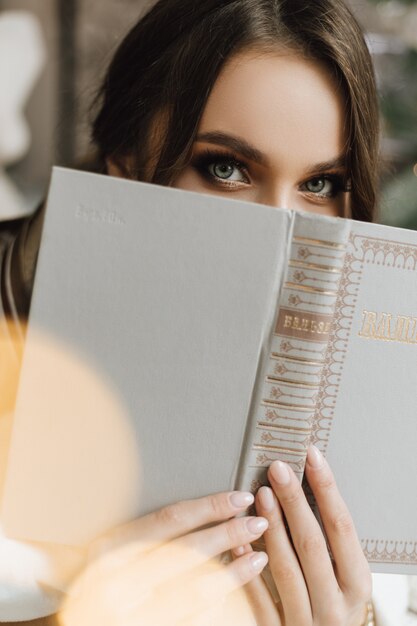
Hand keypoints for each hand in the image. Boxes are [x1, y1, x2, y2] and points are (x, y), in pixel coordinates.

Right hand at [58, 491, 268, 625]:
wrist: (76, 603)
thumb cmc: (105, 562)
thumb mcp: (119, 538)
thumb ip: (157, 528)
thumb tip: (210, 508)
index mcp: (115, 546)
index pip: (171, 519)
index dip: (209, 507)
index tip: (240, 497)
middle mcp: (121, 578)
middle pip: (186, 552)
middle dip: (226, 536)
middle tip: (259, 522)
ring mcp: (133, 610)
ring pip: (193, 590)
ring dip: (231, 574)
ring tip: (260, 557)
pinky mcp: (149, 625)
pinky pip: (189, 617)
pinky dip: (216, 604)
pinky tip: (239, 596)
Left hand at [239, 445, 371, 625]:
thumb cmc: (329, 603)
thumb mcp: (342, 577)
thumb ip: (330, 544)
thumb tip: (307, 484)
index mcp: (356, 585)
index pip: (342, 527)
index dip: (327, 488)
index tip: (312, 456)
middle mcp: (336, 607)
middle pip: (313, 544)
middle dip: (294, 501)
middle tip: (278, 467)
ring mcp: (306, 622)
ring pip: (287, 569)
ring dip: (272, 527)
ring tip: (261, 493)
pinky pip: (259, 599)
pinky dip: (247, 566)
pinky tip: (239, 537)